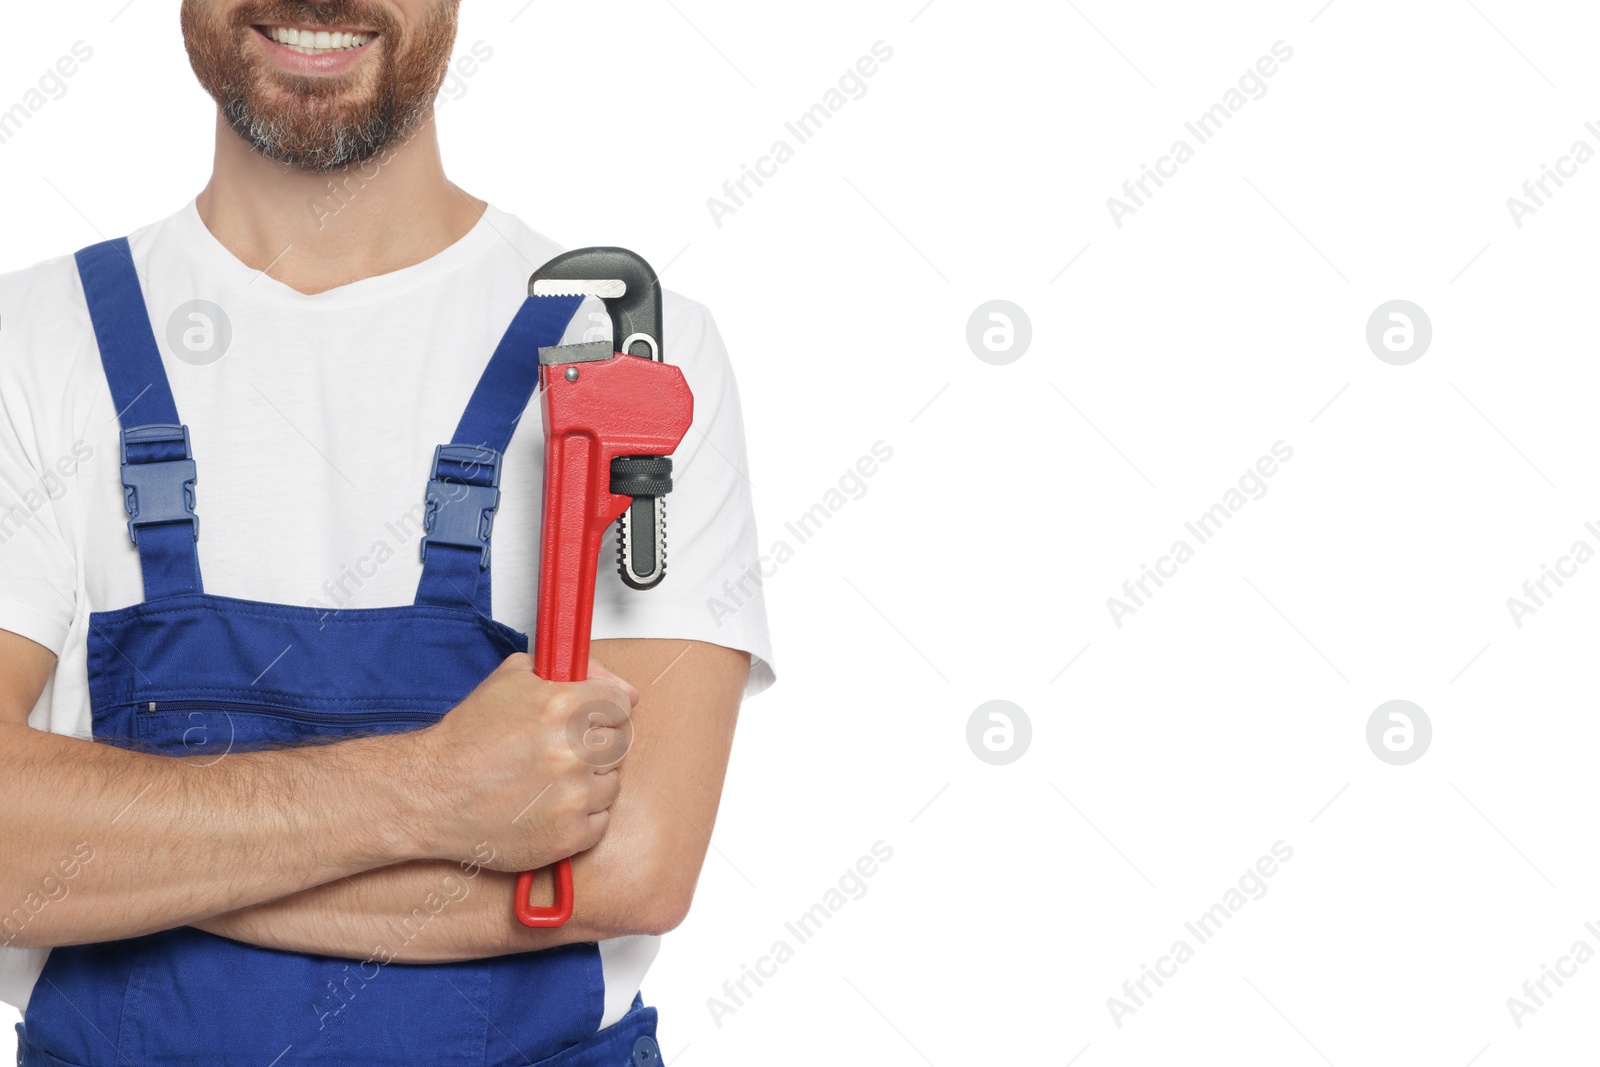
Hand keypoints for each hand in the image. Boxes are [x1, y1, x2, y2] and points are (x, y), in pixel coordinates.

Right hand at [403, 652, 637, 871]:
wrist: (432, 793)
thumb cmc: (468, 738)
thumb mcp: (513, 678)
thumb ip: (570, 671)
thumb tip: (625, 690)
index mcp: (563, 707)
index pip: (619, 704)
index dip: (601, 710)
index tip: (586, 719)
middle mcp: (572, 752)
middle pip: (618, 743)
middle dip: (593, 744)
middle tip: (560, 750)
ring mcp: (573, 797)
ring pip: (612, 783)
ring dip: (589, 780)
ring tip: (549, 779)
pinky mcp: (568, 836)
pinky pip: (600, 821)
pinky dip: (581, 815)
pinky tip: (550, 805)